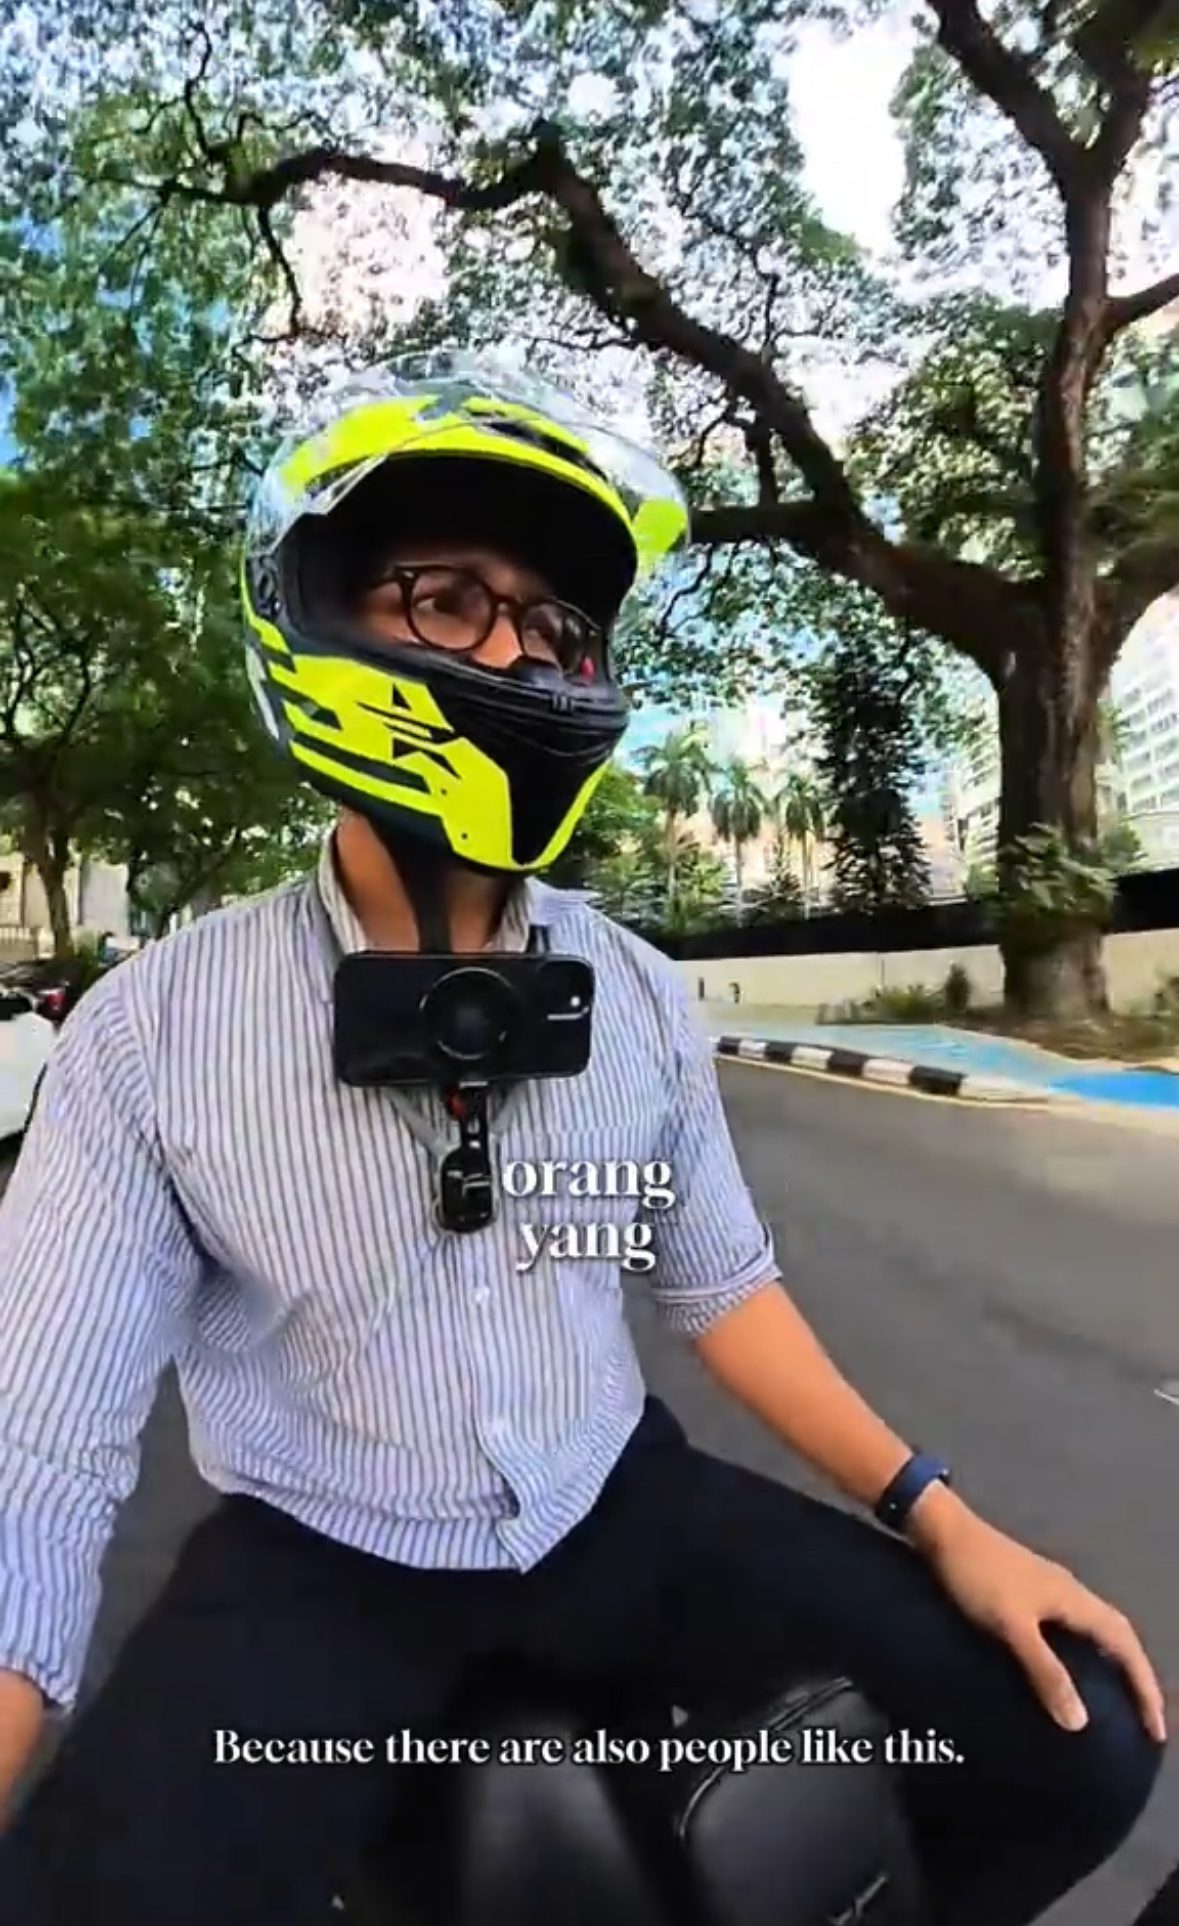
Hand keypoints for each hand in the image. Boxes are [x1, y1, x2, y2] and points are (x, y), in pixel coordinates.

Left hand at [907, 1490, 1166, 1742]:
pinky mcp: (1026, 1591)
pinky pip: (1071, 1629)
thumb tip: (1080, 1723)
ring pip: (1095, 1630)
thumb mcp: (1011, 1626)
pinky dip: (1082, 1653)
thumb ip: (1045, 1670)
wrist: (940, 1530)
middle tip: (1144, 1718)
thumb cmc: (977, 1576)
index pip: (1125, 1645)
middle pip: (1117, 1635)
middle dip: (1135, 1676)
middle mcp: (1070, 1592)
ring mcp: (1048, 1589)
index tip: (1157, 1728)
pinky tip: (1065, 1670)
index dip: (1145, 1686)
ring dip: (1111, 1664)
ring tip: (1112, 1702)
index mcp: (1074, 1599)